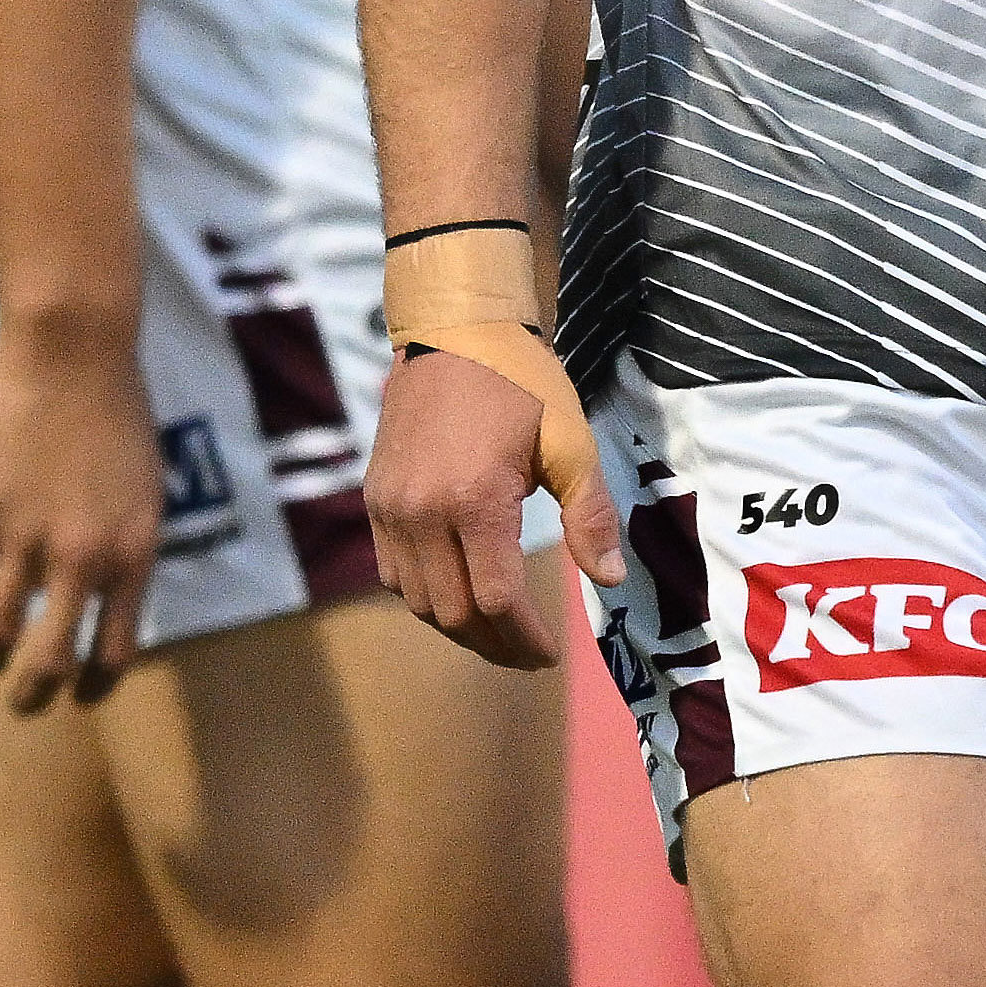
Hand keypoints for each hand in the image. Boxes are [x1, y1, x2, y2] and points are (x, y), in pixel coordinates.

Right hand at [0, 320, 167, 711]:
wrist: (74, 352)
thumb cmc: (119, 413)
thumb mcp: (147, 490)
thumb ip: (126, 549)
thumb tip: (103, 597)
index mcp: (135, 555)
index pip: (116, 651)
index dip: (95, 685)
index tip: (81, 695)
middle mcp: (84, 559)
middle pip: (52, 660)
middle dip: (35, 693)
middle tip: (25, 700)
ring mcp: (28, 539)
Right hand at [367, 328, 612, 670]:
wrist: (453, 331)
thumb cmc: (522, 383)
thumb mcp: (571, 443)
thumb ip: (590, 515)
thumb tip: (610, 580)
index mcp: (473, 500)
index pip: (495, 600)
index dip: (525, 638)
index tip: (551, 655)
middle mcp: (420, 511)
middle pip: (452, 613)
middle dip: (494, 645)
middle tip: (528, 654)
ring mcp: (390, 508)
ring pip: (417, 601)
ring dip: (458, 628)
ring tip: (497, 633)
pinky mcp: (375, 499)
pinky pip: (392, 573)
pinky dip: (425, 598)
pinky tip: (457, 596)